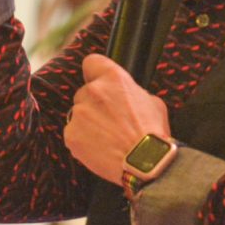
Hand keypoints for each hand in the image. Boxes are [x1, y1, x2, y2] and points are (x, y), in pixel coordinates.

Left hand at [64, 54, 170, 184]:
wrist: (145, 163)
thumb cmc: (153, 134)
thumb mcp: (153, 102)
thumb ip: (134, 93)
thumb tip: (127, 96)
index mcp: (114, 78)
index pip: (92, 62)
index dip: (95, 72)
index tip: (97, 80)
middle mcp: (93, 91)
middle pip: (85, 92)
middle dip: (94, 104)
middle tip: (110, 120)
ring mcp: (79, 113)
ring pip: (79, 114)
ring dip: (88, 123)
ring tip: (107, 139)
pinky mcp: (71, 135)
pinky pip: (73, 134)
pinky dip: (83, 141)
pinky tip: (99, 149)